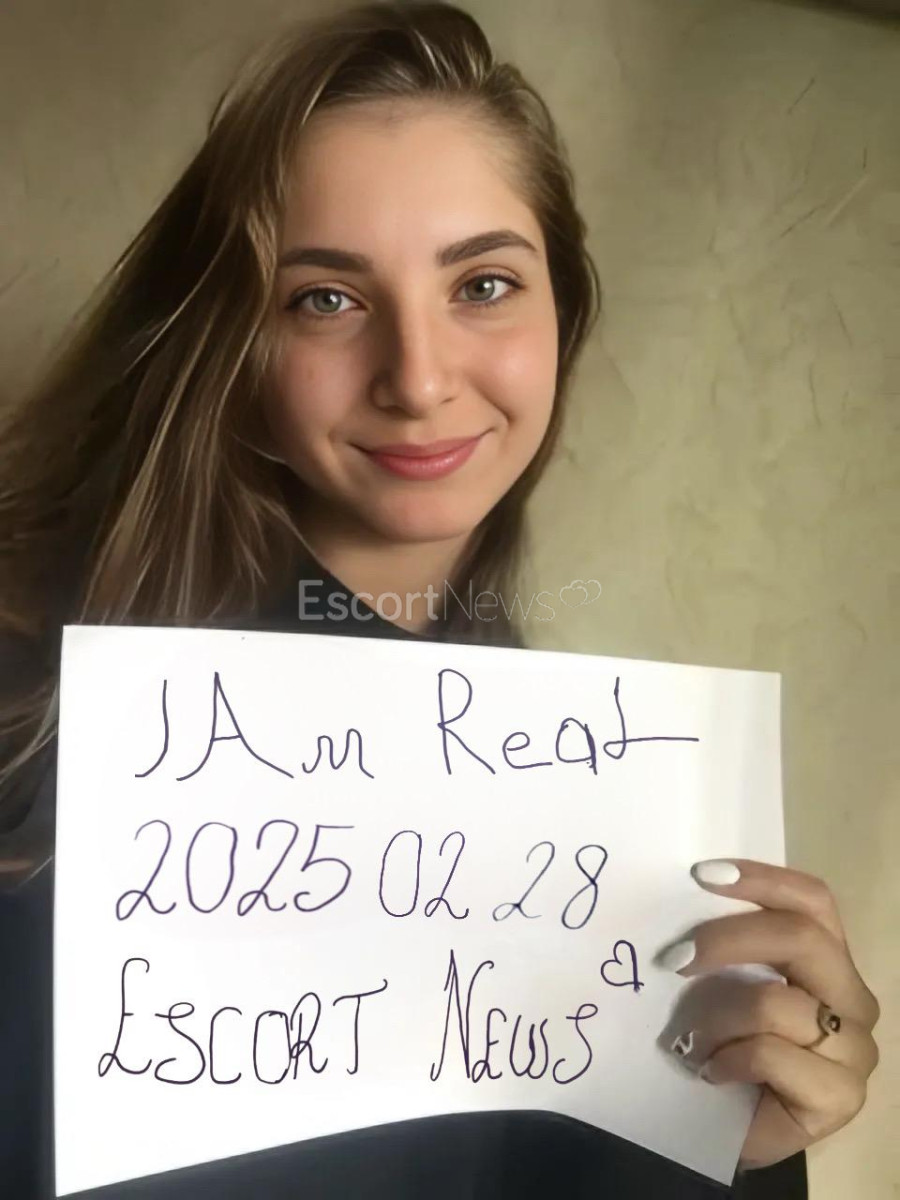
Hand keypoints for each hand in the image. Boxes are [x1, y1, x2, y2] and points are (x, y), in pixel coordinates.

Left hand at [657, 858, 880, 1169]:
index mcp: (828, 958)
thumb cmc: (725, 1047)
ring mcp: (855, 1049)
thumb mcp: (722, 984)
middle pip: (802, 938)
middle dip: (727, 939)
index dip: (763, 879)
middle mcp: (852, 997)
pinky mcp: (842, 1097)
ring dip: (715, 1018)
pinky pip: (771, 1054)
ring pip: (775, 1002)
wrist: (725, 1131)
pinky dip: (727, 1059)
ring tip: (688, 1040)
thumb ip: (725, 946)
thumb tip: (681, 895)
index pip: (812, 900)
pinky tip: (711, 1071)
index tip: (701, 875)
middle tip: (672, 958)